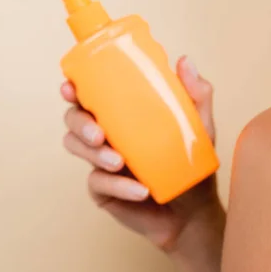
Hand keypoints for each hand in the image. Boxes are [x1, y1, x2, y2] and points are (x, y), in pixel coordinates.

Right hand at [61, 55, 222, 252]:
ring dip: (94, 155)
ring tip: (119, 162)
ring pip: (77, 149)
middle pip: (74, 120)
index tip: (70, 87)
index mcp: (123, 114)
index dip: (73, 88)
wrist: (195, 211)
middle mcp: (108, 135)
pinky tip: (139, 190)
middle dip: (79, 123)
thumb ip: (197, 95)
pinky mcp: (103, 190)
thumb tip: (185, 60)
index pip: (91, 95)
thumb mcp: (201, 127)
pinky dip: (118, 186)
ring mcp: (102, 162)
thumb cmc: (193, 165)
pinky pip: (98, 183)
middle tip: (98, 134)